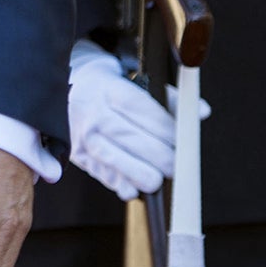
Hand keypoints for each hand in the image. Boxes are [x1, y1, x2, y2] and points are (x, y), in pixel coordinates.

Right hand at [68, 39, 211, 201]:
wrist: (64, 90)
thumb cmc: (107, 88)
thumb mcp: (132, 81)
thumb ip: (169, 98)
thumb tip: (200, 111)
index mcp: (110, 90)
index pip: (146, 112)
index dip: (169, 131)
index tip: (183, 141)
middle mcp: (94, 113)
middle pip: (136, 141)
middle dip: (163, 158)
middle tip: (177, 164)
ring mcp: (84, 136)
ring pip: (119, 162)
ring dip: (146, 175)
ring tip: (159, 177)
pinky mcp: (79, 155)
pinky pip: (105, 176)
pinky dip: (123, 184)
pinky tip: (135, 185)